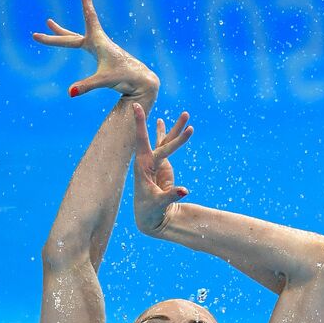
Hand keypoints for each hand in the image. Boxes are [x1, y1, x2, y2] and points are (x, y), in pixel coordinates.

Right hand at [32, 0, 158, 98]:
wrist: (139, 79)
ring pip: (76, 38)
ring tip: (50, 23)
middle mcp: (97, 42)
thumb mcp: (104, 81)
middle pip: (72, 36)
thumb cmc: (124, 76)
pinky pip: (82, 45)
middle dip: (57, 32)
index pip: (90, 17)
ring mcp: (98, 48)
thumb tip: (69, 93)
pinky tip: (73, 41)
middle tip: (46, 22)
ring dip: (62, 33)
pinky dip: (73, 41)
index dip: (86, 2)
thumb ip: (86, 86)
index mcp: (99, 42)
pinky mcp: (100, 55)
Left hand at [133, 103, 192, 235]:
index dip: (140, 124)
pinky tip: (160, 122)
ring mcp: (154, 161)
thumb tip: (185, 191)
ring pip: (165, 141)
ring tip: (187, 115)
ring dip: (175, 129)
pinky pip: (165, 146)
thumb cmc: (151, 210)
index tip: (136, 107)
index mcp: (143, 166)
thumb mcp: (159, 203)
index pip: (143, 141)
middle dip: (174, 129)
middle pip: (160, 140)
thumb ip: (171, 195)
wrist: (149, 216)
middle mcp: (148, 160)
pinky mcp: (161, 164)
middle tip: (186, 114)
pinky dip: (165, 133)